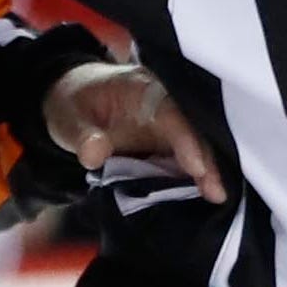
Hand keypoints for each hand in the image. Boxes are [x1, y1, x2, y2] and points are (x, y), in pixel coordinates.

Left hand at [45, 59, 226, 201]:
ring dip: (207, 170)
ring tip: (218, 197)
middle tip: (218, 192)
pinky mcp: (165, 141)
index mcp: (141, 88)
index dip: (186, 139)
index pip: (170, 112)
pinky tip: (206, 194)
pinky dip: (195, 173)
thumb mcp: (68, 117)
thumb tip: (95, 154)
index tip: (197, 167)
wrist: (72, 99)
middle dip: (207, 159)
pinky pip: (185, 155)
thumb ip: (82, 135)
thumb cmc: (72, 102)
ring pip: (195, 143)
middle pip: (192, 128)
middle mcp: (162, 102)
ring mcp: (166, 123)